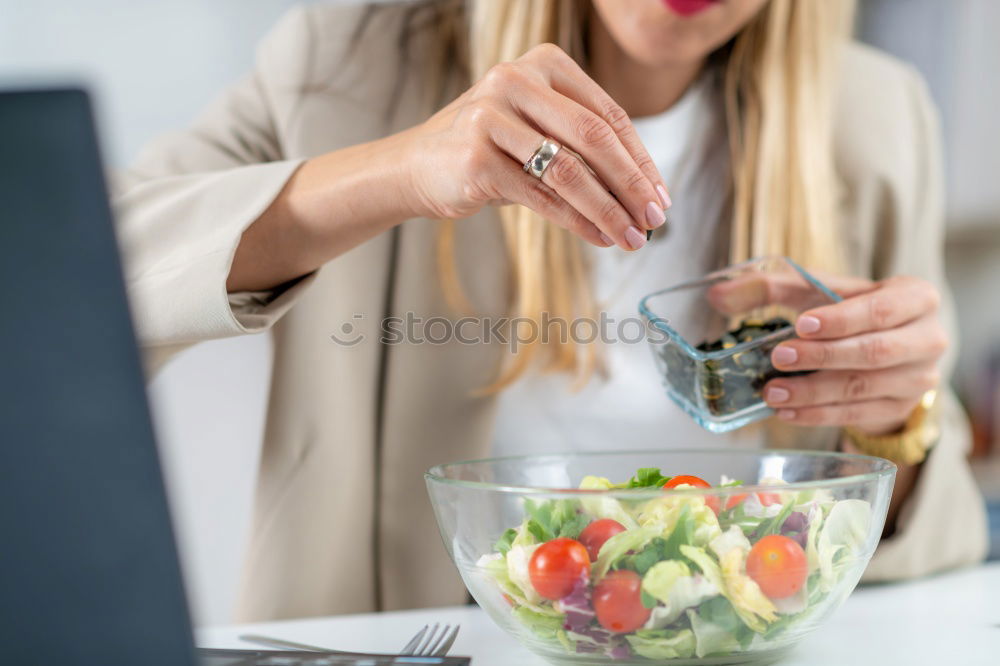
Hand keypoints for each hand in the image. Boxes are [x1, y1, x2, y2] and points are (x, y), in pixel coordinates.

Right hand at [398, 43, 669, 250]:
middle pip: (595, 138)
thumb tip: (643, 194)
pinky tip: (599, 237)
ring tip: (632, 237)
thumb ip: (584, 149)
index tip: (661, 195)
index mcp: (543, 64)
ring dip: (608, 210)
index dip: (641, 159)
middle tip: (656, 218)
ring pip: (570, 171)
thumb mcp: (539, 134)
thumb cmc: (490, 150)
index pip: (608, 115)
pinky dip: (577, 221)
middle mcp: (516, 80)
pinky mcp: (476, 159)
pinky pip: (541, 196)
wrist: (418, 166)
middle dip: (632, 184)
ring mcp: (492, 117)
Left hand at [764, 276, 946, 434]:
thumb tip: (716, 295)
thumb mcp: (819, 291)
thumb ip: (771, 287)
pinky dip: (817, 414)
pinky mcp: (901, 408)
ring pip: (863, 387)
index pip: (881, 309)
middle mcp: (928, 338)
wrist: (886, 348)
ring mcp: (919, 379)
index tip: (802, 324)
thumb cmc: (849, 310)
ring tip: (772, 392)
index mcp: (916, 297)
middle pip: (874, 351)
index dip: (841, 319)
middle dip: (822, 356)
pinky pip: (856, 414)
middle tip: (779, 358)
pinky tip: (787, 411)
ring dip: (813, 392)